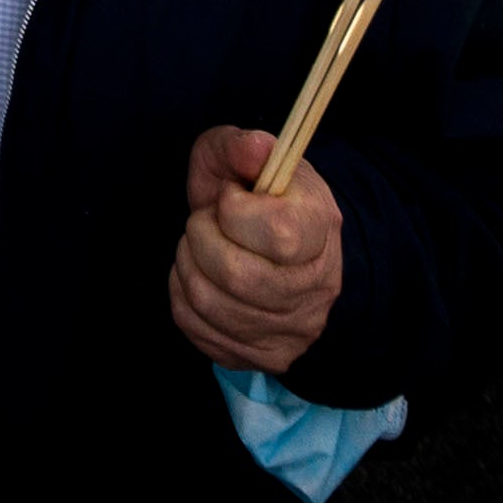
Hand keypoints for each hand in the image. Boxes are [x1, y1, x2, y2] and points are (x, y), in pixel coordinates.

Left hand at [167, 127, 347, 365]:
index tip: (229, 196)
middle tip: (204, 220)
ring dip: (186, 263)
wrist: (276, 247)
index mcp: (321, 229)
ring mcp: (293, 329)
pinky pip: (196, 328)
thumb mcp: (247, 157)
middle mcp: (317, 287)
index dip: (235, 210)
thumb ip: (242, 146)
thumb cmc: (256, 197)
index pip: (277, 234)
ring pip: (209, 304)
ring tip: (198, 245)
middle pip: (237, 276)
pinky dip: (181, 294)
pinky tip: (198, 274)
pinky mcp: (264, 356)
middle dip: (200, 237)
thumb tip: (254, 148)